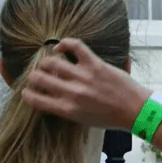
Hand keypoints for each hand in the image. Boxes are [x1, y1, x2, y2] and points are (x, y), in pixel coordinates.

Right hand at [21, 38, 149, 128]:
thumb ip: (66, 108)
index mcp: (67, 109)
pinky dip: (64, 43)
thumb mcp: (83, 120)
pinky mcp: (95, 64)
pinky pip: (75, 46)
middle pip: (40, 78)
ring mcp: (83, 77)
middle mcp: (72, 93)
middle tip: (37, 75)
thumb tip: (52, 96)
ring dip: (46, 61)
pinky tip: (59, 47)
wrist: (135, 110)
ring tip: (49, 62)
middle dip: (34, 76)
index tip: (26, 91)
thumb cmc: (110, 118)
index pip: (36, 100)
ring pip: (52, 62)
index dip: (27, 94)